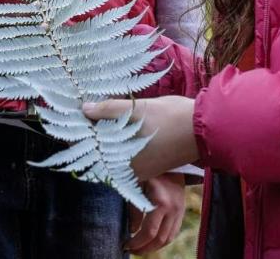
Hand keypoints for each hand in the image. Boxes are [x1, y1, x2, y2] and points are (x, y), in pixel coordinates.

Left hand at [82, 96, 198, 179]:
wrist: (204, 128)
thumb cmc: (168, 118)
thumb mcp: (135, 109)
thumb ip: (108, 110)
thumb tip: (84, 109)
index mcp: (121, 163)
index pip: (92, 151)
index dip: (82, 134)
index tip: (75, 118)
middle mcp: (129, 171)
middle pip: (103, 152)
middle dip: (95, 134)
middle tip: (85, 111)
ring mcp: (142, 169)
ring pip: (116, 152)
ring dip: (109, 136)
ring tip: (100, 113)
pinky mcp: (152, 164)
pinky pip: (130, 153)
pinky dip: (124, 140)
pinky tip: (121, 123)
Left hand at [126, 172, 184, 253]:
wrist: (169, 156)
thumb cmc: (148, 169)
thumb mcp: (136, 185)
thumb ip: (134, 209)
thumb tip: (132, 230)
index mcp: (161, 202)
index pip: (149, 232)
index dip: (136, 243)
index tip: (125, 245)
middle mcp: (173, 208)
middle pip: (160, 239)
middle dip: (144, 248)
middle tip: (131, 250)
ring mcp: (179, 209)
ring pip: (169, 238)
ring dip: (154, 247)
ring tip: (140, 248)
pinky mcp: (182, 209)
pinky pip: (174, 231)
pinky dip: (164, 239)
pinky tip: (152, 239)